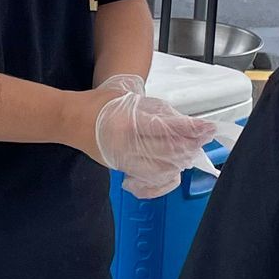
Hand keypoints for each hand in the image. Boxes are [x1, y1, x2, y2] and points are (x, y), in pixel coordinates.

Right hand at [92, 76, 228, 198]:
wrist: (71, 121)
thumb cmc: (99, 104)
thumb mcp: (128, 97)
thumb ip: (154, 110)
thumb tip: (182, 123)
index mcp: (129, 122)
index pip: (167, 128)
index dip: (190, 129)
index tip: (207, 128)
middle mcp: (127, 145)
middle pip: (168, 151)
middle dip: (190, 146)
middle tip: (204, 139)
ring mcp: (123, 160)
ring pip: (162, 169)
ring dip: (180, 161)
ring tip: (191, 151)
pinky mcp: (121, 169)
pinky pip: (148, 180)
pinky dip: (164, 178)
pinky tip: (173, 171)